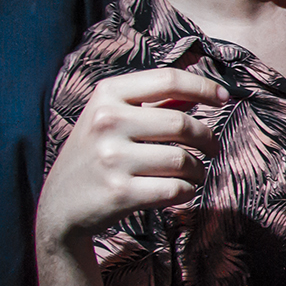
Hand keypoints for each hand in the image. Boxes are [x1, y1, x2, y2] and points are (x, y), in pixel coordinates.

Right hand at [37, 68, 226, 247]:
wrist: (60, 206)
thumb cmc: (98, 154)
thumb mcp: (114, 118)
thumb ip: (156, 102)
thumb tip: (203, 90)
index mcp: (106, 95)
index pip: (169, 79)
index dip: (204, 87)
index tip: (224, 98)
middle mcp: (106, 121)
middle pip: (183, 124)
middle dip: (208, 139)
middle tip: (213, 148)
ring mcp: (111, 158)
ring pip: (184, 160)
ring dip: (199, 170)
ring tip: (193, 173)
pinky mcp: (120, 193)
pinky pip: (177, 189)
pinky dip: (188, 191)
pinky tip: (180, 190)